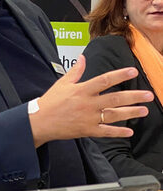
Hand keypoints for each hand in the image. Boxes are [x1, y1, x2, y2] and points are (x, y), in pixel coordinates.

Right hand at [29, 54, 152, 147]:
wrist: (40, 120)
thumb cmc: (50, 101)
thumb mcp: (62, 83)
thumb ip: (75, 71)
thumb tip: (83, 58)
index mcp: (81, 90)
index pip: (104, 80)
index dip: (120, 75)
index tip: (133, 71)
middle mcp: (87, 103)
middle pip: (114, 99)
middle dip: (133, 96)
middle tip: (149, 95)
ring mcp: (88, 118)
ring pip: (113, 115)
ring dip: (130, 113)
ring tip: (144, 110)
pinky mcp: (87, 130)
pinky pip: (105, 132)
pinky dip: (118, 132)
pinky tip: (129, 131)